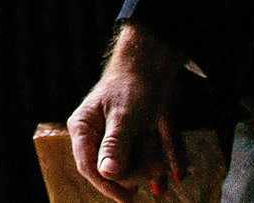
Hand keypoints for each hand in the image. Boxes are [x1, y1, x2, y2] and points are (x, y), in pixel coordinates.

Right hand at [67, 25, 184, 202]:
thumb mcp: (125, 116)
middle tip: (154, 161)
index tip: (129, 200)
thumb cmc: (132, 86)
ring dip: (150, 161)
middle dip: (137, 168)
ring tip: (159, 145)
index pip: (88, 167)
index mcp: (83, 128)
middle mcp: (94, 135)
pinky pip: (143, 159)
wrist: (150, 64)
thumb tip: (107, 173)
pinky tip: (171, 177)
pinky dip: (158, 164)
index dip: (108, 186)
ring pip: (131, 166)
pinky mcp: (131, 138)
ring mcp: (113, 137)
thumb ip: (115, 145)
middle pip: (113, 170)